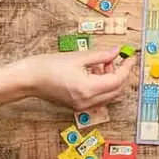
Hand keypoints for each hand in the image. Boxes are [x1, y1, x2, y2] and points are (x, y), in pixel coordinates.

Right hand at [20, 48, 136, 110]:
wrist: (28, 79)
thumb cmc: (48, 66)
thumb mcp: (77, 57)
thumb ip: (100, 56)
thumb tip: (116, 52)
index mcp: (88, 88)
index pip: (117, 80)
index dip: (126, 68)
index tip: (130, 57)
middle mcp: (88, 101)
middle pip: (117, 90)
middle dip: (121, 74)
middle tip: (118, 59)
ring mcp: (83, 106)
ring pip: (109, 95)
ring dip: (111, 80)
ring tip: (102, 63)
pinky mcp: (78, 106)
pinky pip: (99, 97)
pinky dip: (102, 85)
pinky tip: (94, 71)